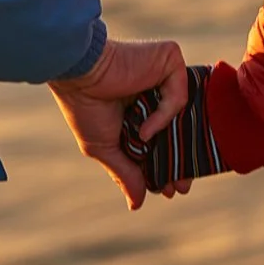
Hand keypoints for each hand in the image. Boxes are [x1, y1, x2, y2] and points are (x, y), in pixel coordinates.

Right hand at [49, 38, 187, 209]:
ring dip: (177, 146)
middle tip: (179, 188)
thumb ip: (125, 172)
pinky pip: (178, 96)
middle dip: (180, 161)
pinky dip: (165, 116)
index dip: (166, 165)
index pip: (161, 138)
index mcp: (138, 108)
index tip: (169, 191)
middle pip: (178, 128)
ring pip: (183, 115)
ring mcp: (164, 74)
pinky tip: (145, 130)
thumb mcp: (104, 147)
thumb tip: (136, 205)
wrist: (80, 74)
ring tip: (169, 173)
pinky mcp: (170, 59)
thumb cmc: (84, 107)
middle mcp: (154, 89)